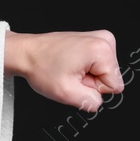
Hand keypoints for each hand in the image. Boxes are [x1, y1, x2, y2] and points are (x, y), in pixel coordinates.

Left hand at [6, 30, 123, 112]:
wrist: (25, 53)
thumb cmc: (40, 67)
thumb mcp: (66, 93)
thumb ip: (90, 102)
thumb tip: (99, 100)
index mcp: (102, 50)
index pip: (114, 86)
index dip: (92, 89)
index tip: (76, 80)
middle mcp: (104, 40)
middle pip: (109, 77)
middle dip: (89, 82)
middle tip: (69, 75)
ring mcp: (99, 38)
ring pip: (103, 72)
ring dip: (86, 75)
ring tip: (68, 69)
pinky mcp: (92, 40)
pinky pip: (97, 64)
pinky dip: (84, 68)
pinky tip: (69, 64)